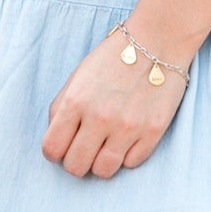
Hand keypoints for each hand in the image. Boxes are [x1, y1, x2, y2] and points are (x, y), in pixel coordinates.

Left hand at [41, 27, 190, 178]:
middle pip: (75, 167)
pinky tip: (128, 136)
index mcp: (76, 101)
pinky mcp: (152, 133)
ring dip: (101, 161)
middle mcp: (100, 118)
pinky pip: (131, 163)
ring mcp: (127, 128)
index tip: (63, 145)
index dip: (55, 151)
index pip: (52, 149)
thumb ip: (62, 106)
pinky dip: (127, 154)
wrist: (158, 40)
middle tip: (85, 147)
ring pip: (103, 171)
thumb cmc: (115, 55)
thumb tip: (56, 136)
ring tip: (106, 144)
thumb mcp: (79, 74)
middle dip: (76, 159)